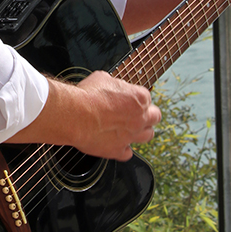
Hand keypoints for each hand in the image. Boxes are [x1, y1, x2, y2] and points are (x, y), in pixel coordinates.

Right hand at [5, 70, 160, 161]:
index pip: (146, 97)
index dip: (135, 98)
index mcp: (139, 98)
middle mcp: (140, 118)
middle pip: (155, 117)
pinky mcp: (118, 150)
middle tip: (135, 113)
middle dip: (147, 115)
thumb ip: (114, 84)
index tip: (127, 98)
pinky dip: (123, 149)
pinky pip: (127, 153)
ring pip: (148, 136)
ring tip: (129, 129)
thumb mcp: (103, 78)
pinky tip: (115, 143)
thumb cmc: (88, 95)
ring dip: (141, 132)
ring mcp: (131, 136)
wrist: (75, 115)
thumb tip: (112, 86)